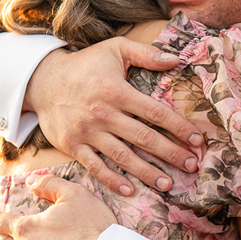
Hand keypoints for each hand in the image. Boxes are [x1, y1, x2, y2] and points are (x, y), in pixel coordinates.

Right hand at [25, 40, 203, 195]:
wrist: (43, 80)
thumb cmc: (86, 64)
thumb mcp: (115, 49)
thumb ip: (146, 54)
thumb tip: (177, 59)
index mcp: (117, 91)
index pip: (155, 112)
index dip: (179, 127)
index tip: (197, 140)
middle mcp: (103, 114)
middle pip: (144, 138)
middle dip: (170, 153)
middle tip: (191, 166)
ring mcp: (87, 132)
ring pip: (123, 156)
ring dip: (147, 172)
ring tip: (168, 183)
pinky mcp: (73, 146)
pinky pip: (95, 166)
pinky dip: (112, 180)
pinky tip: (130, 190)